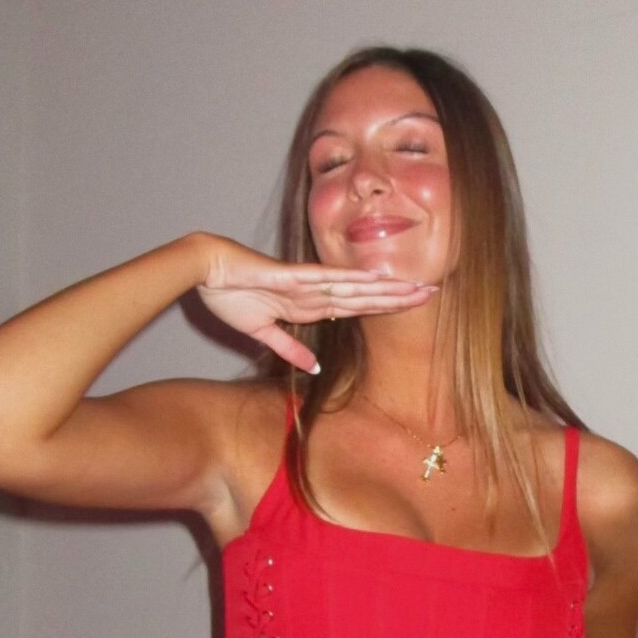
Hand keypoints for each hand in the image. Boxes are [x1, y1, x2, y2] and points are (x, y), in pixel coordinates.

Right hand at [196, 237, 436, 373]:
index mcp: (309, 305)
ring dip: (386, 288)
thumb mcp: (262, 331)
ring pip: (355, 287)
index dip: (384, 307)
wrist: (205, 271)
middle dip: (398, 296)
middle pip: (365, 297)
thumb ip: (288, 349)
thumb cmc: (229, 295)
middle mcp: (314, 292)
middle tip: (432, 293)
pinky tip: (376, 279)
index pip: (356, 308)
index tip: (411, 306)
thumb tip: (312, 367)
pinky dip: (351, 280)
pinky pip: (327, 279)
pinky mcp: (292, 277)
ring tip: (417, 287)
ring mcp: (306, 283)